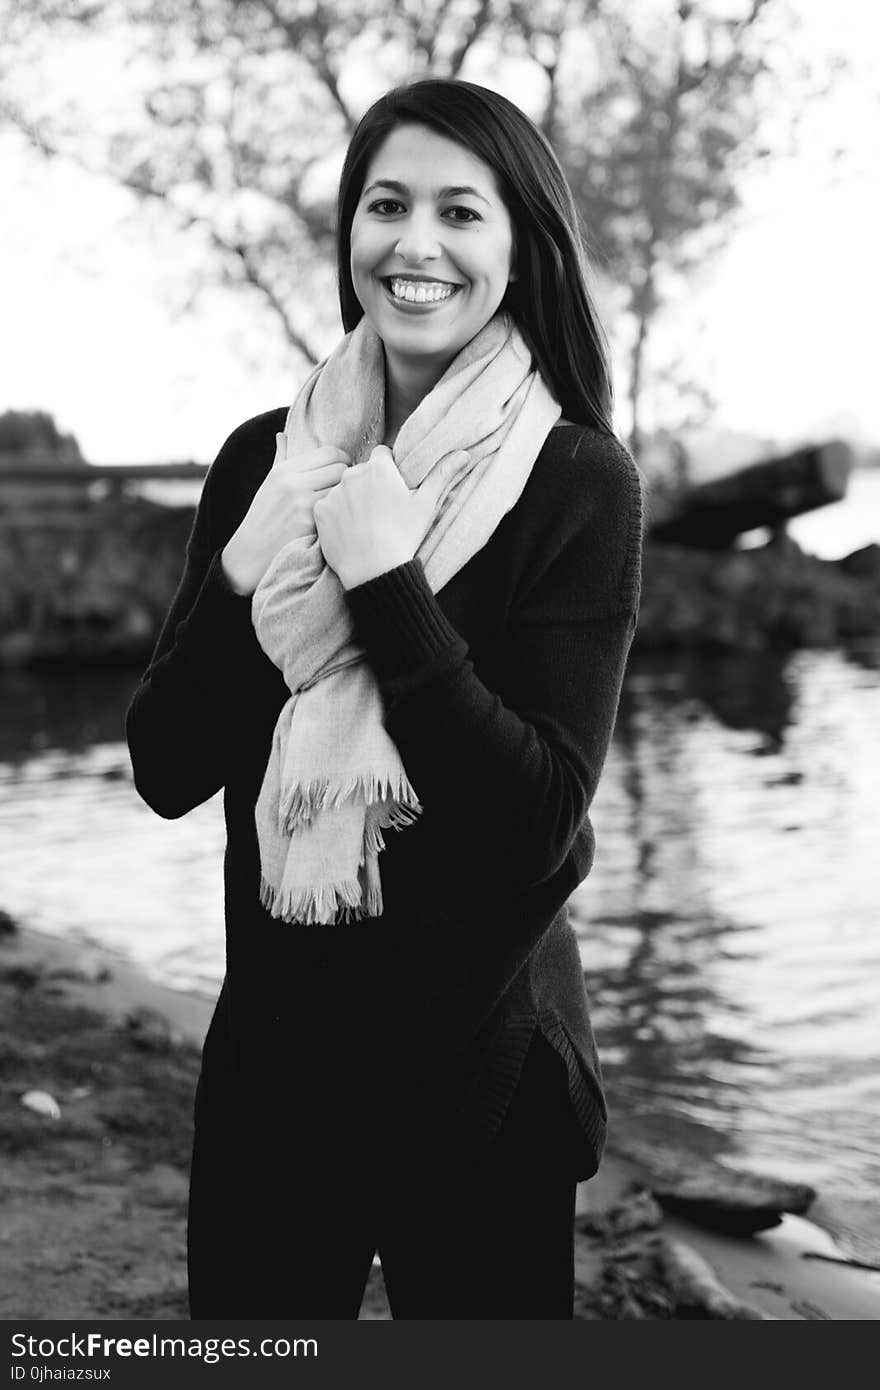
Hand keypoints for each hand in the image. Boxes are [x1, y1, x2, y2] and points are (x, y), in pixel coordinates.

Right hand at [221, 433, 349, 594]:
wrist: (250, 554)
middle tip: (349, 492)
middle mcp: (292, 481)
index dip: (343, 461)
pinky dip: (343, 513)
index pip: (329, 452)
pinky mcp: (309, 522)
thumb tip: (282, 435)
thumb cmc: (263, 518)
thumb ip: (280, 458)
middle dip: (349, 479)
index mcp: (284, 469)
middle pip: (341, 468)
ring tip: (347, 506)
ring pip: (343, 488)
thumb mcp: (268, 484)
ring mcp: (301, 501)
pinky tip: (342, 520)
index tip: (344, 474)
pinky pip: (339, 509)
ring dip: (349, 497)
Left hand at [313, 444, 470, 589]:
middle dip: (368, 484)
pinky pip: (328, 507)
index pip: (382, 455)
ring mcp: (334, 492)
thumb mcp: (427, 505)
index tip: (392, 488)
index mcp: (379, 468)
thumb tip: (464, 454)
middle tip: (380, 510)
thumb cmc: (403, 536)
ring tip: (364, 524)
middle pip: (361, 472)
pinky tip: (349, 532)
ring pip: (344, 489)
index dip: (388, 469)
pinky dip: (336, 517)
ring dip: (351, 500)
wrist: (374, 569)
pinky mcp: (320, 511)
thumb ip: (442, 475)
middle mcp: (353, 474)